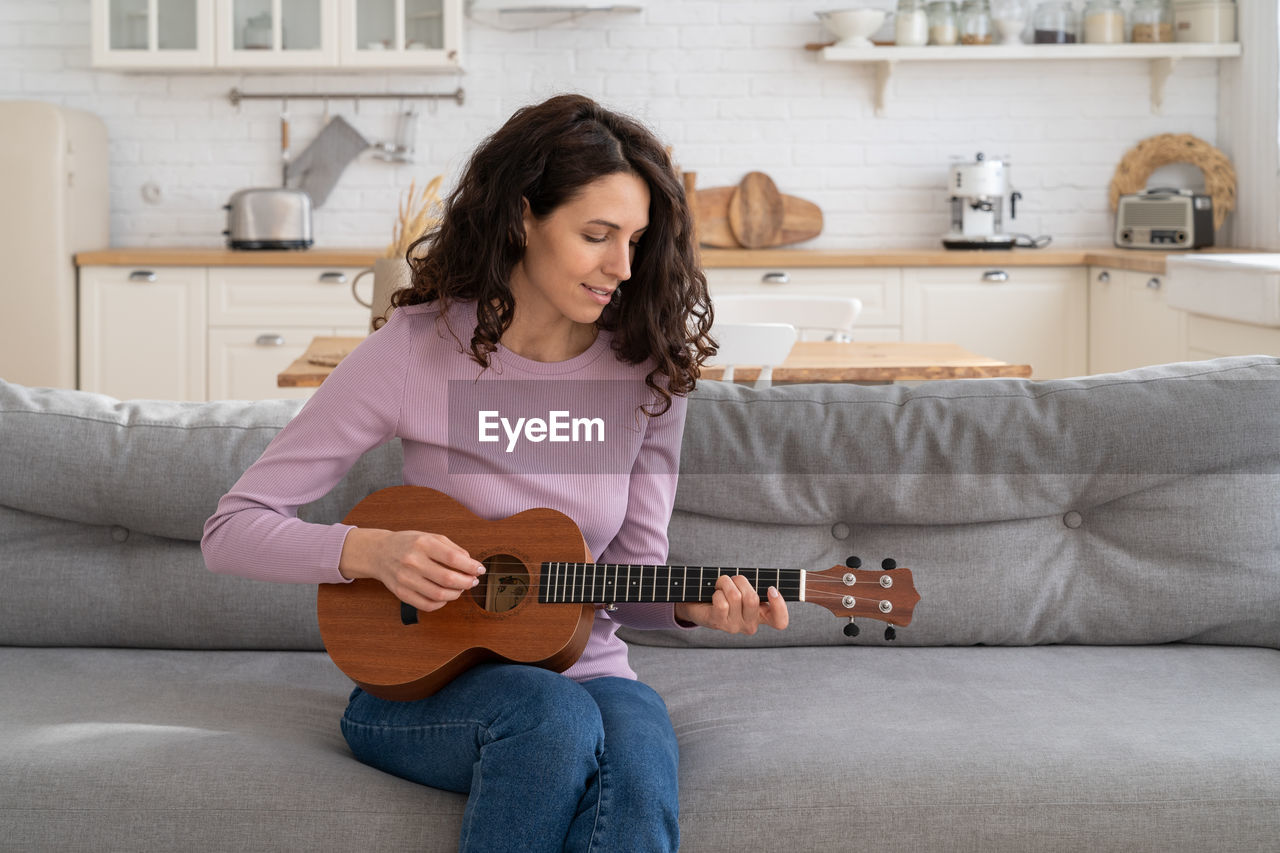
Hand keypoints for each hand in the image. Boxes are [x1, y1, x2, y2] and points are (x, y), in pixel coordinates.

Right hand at [338, 527, 484, 612]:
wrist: (379, 552)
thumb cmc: (408, 543)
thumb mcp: (430, 537)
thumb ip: (452, 548)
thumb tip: (471, 563)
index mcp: (422, 544)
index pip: (453, 558)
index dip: (471, 566)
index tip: (480, 569)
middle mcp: (412, 561)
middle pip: (447, 579)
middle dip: (466, 582)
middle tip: (472, 581)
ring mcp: (405, 579)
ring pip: (438, 595)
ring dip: (456, 594)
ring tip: (460, 589)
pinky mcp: (401, 593)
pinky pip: (426, 605)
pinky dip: (441, 604)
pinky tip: (445, 597)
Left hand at [673, 574, 789, 634]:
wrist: (698, 604)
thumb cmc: (725, 594)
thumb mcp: (744, 590)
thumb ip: (756, 588)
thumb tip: (770, 587)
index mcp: (761, 616)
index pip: (780, 621)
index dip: (780, 606)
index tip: (771, 589)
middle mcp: (750, 625)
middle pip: (752, 598)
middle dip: (740, 580)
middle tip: (732, 579)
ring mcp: (734, 626)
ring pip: (736, 597)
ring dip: (725, 583)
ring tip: (720, 585)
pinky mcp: (718, 622)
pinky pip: (722, 602)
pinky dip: (717, 592)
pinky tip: (714, 595)